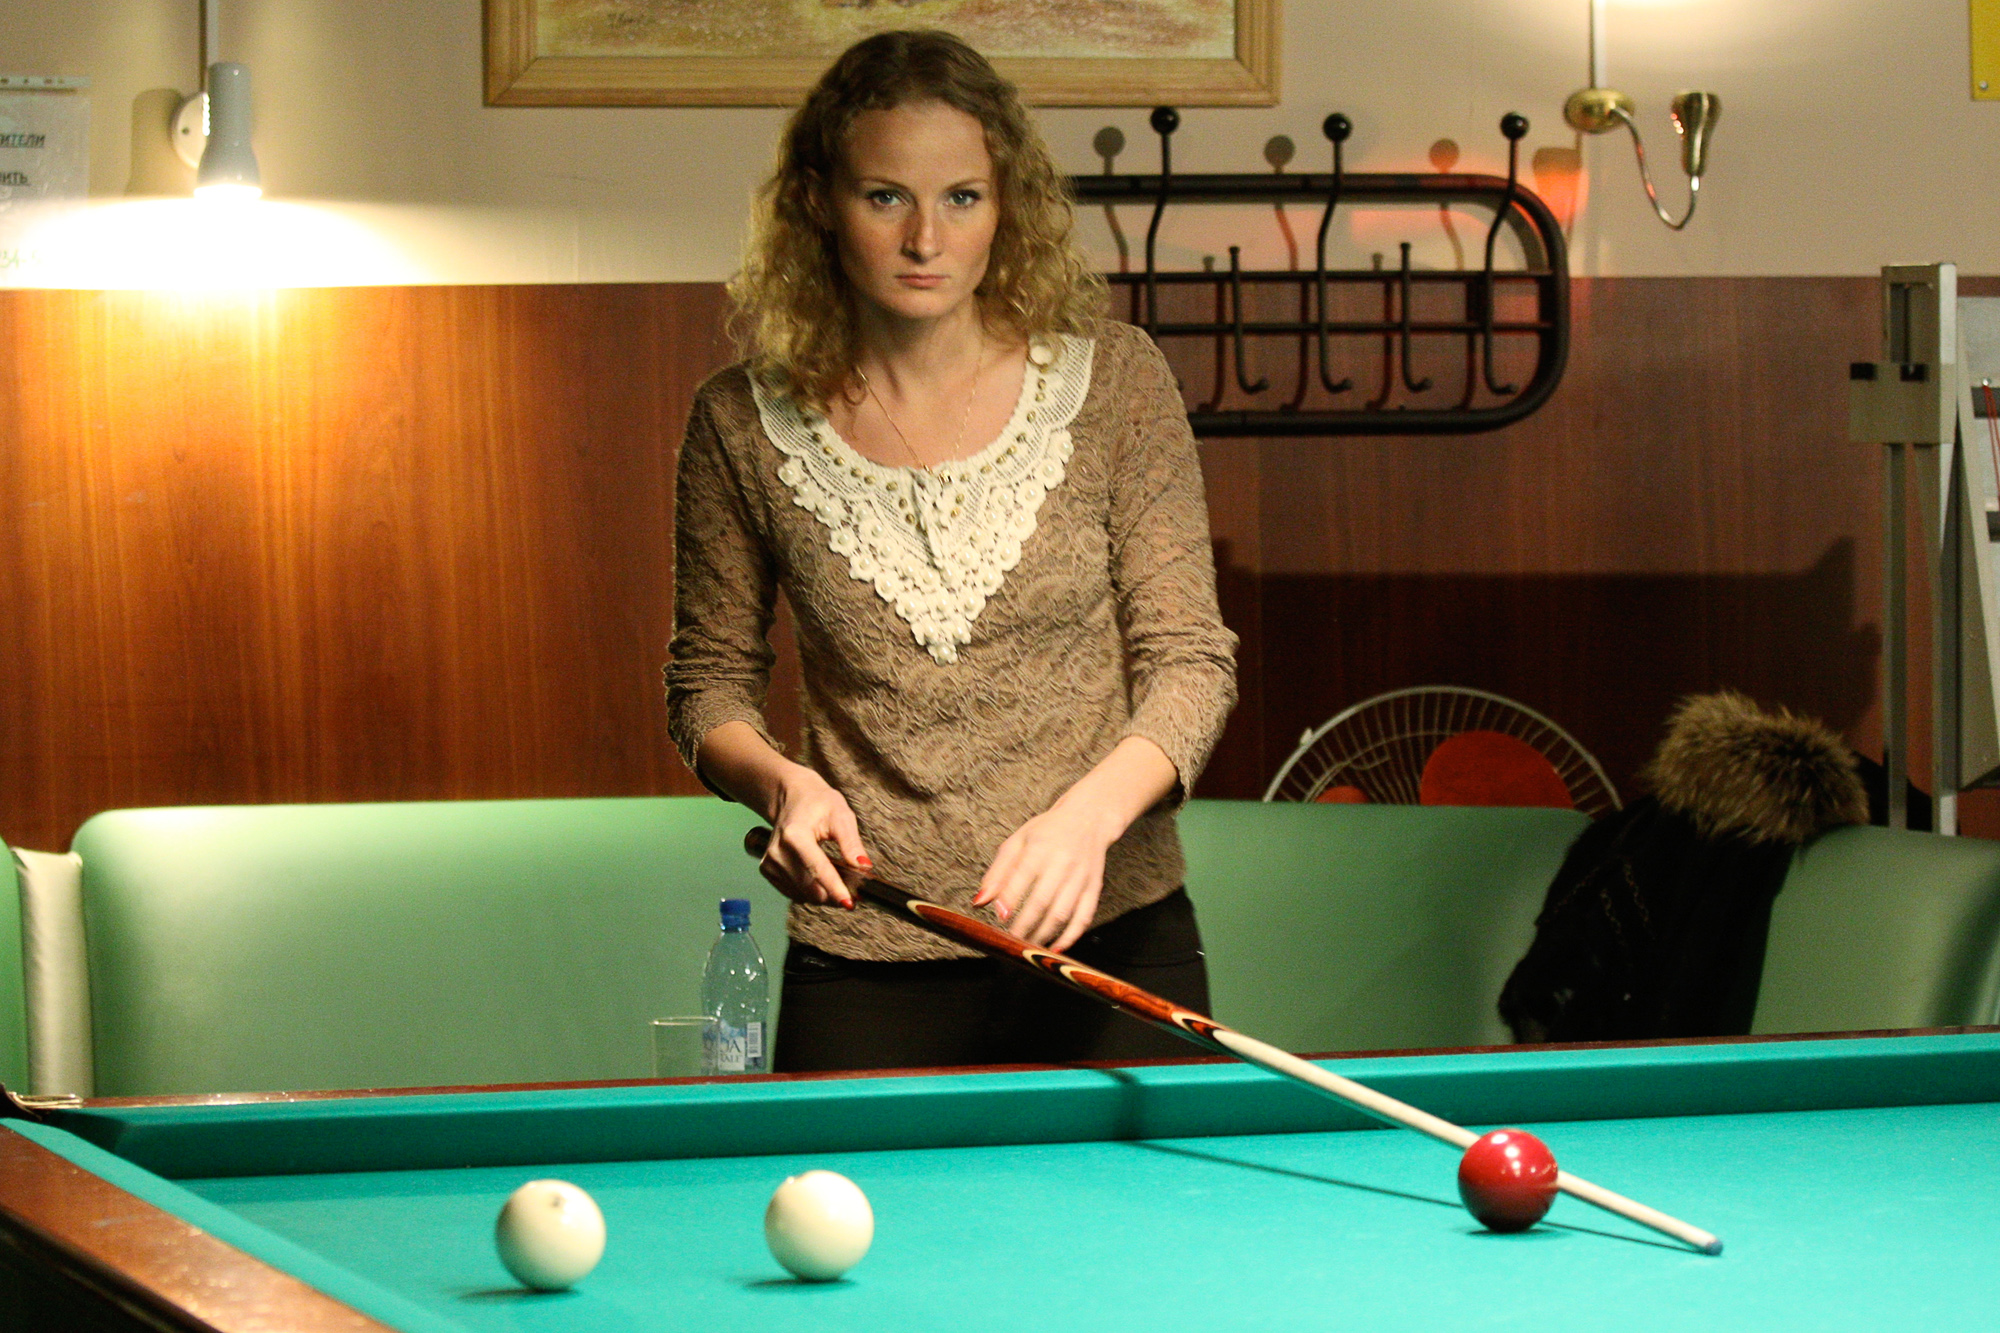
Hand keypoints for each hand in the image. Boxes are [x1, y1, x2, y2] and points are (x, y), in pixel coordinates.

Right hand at [759, 766, 871, 909]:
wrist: (791, 797)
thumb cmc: (818, 803)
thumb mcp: (841, 816)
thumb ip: (851, 843)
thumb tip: (863, 868)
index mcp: (795, 835)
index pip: (817, 870)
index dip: (835, 889)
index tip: (850, 903)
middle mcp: (778, 852)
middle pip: (810, 888)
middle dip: (835, 893)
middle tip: (854, 889)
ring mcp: (770, 863)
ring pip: (803, 895)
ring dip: (824, 894)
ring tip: (838, 880)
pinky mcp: (768, 870)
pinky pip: (794, 893)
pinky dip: (811, 892)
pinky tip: (820, 880)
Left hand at [971, 799, 1119, 951]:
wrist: (1089, 818)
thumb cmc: (1047, 831)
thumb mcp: (1018, 841)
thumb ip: (998, 871)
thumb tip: (980, 901)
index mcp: (1040, 847)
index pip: (1023, 876)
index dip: (1010, 899)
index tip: (1000, 918)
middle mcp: (1063, 862)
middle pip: (1042, 900)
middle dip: (1024, 924)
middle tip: (1010, 941)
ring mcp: (1081, 876)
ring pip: (1062, 912)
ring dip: (1043, 934)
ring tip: (1027, 947)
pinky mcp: (1094, 887)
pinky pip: (1084, 916)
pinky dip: (1071, 935)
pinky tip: (1056, 947)